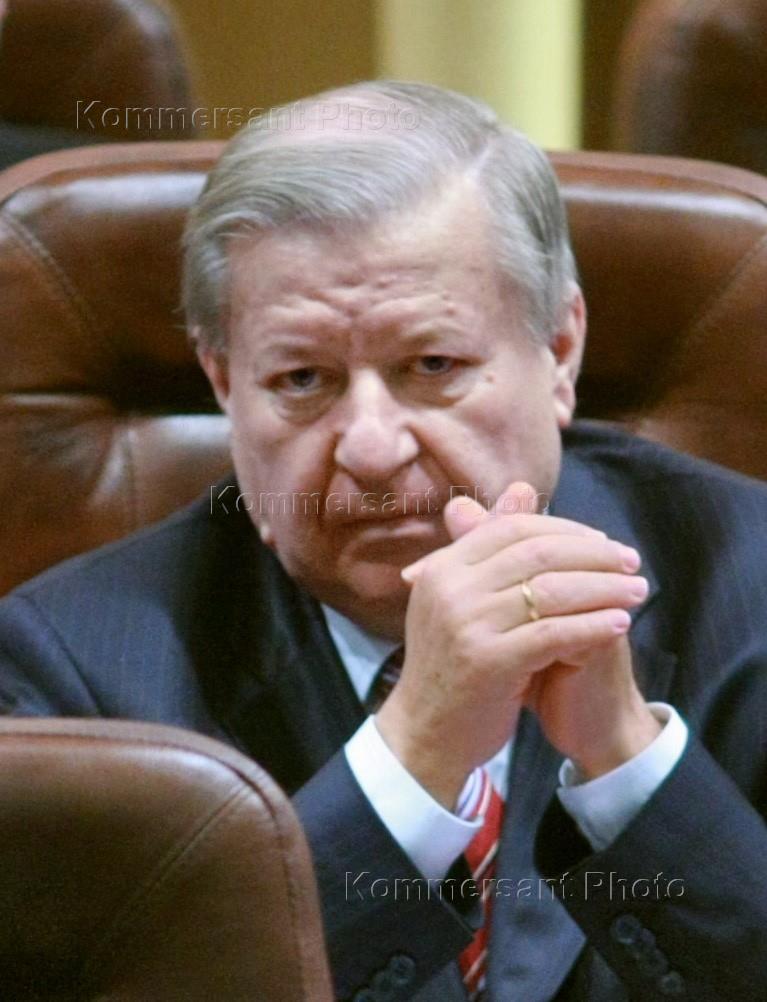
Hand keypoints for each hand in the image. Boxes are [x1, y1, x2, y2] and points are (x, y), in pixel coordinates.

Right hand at [375, 482, 655, 807]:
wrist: (424, 735)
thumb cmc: (453, 666)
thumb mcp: (465, 600)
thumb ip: (492, 547)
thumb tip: (524, 489)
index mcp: (442, 569)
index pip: (513, 530)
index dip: (565, 530)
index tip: (604, 542)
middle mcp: (449, 589)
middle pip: (536, 553)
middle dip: (594, 554)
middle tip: (632, 562)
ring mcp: (465, 624)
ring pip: (550, 590)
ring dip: (603, 587)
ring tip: (638, 591)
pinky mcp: (487, 662)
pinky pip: (553, 633)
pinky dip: (592, 625)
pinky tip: (619, 624)